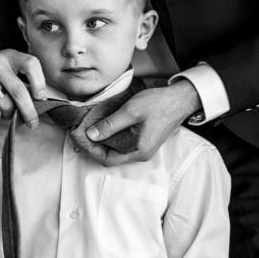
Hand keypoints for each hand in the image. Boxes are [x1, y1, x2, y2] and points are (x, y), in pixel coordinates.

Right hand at [0, 50, 47, 126]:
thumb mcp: (5, 68)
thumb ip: (21, 80)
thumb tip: (39, 105)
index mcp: (10, 56)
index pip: (31, 64)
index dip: (40, 82)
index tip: (41, 98)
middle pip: (19, 91)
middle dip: (29, 111)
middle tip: (33, 123)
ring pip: (5, 104)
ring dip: (9, 114)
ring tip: (6, 112)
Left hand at [84, 80, 201, 165]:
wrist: (180, 98)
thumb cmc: (159, 104)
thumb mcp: (130, 111)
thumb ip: (110, 125)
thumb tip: (91, 135)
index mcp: (138, 150)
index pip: (107, 159)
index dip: (90, 150)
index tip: (79, 138)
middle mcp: (140, 153)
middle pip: (110, 156)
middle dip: (93, 146)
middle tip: (80, 132)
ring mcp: (142, 147)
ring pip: (115, 150)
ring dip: (102, 140)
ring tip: (89, 128)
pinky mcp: (143, 140)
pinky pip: (122, 143)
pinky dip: (111, 136)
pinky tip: (103, 126)